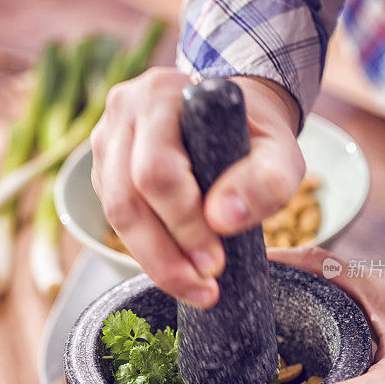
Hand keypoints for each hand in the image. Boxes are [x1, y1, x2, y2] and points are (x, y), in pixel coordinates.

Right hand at [90, 68, 301, 307]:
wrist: (227, 115)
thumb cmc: (252, 132)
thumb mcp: (280, 151)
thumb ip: (267, 180)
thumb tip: (224, 220)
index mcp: (161, 96)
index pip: (157, 171)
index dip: (183, 224)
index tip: (215, 263)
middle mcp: (124, 112)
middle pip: (125, 198)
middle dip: (164, 254)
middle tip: (202, 287)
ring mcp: (107, 140)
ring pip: (113, 214)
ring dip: (152, 261)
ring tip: (193, 287)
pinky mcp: (104, 168)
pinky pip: (114, 218)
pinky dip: (145, 250)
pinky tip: (177, 265)